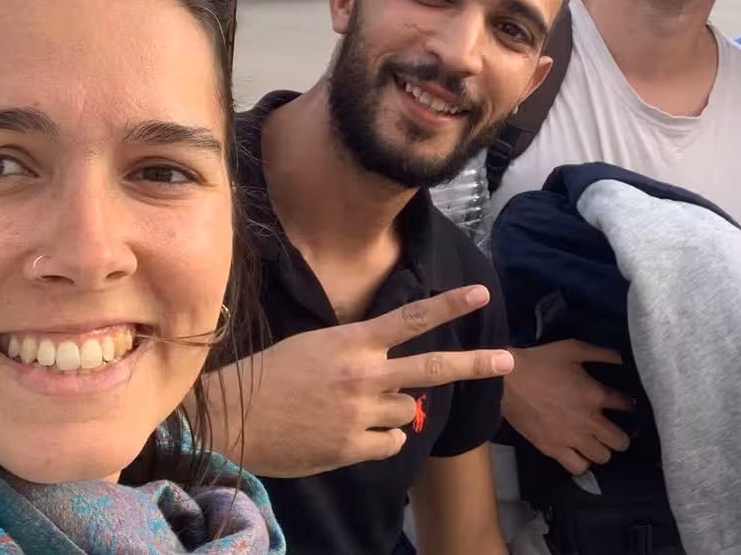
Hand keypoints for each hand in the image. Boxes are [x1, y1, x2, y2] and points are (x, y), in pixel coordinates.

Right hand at [208, 285, 514, 477]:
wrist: (233, 417)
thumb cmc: (271, 375)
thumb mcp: (317, 345)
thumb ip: (361, 352)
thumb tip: (398, 371)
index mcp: (353, 342)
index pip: (411, 318)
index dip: (449, 305)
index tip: (481, 294)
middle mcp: (364, 374)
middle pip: (433, 367)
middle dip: (476, 363)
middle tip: (508, 360)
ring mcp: (361, 412)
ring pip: (409, 410)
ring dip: (394, 410)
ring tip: (354, 409)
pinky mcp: (353, 446)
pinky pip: (391, 443)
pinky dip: (380, 440)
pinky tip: (350, 434)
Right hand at [501, 340, 632, 474]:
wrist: (507, 381)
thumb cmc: (540, 362)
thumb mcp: (573, 349)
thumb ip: (601, 353)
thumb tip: (622, 359)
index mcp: (595, 395)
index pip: (625, 405)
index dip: (627, 404)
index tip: (623, 404)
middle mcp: (588, 421)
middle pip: (620, 441)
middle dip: (621, 436)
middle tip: (614, 431)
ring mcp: (571, 438)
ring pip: (602, 457)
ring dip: (603, 450)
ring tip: (597, 443)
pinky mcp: (553, 450)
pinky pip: (578, 468)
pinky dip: (582, 463)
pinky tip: (579, 455)